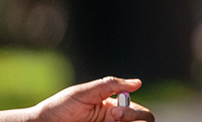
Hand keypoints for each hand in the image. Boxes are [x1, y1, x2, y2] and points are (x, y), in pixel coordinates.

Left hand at [30, 76, 154, 121]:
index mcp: (114, 107)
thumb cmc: (61, 107)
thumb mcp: (85, 92)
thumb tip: (138, 82)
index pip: (140, 113)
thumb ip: (111, 85)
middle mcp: (115, 121)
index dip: (134, 113)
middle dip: (133, 119)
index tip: (114, 111)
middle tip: (113, 117)